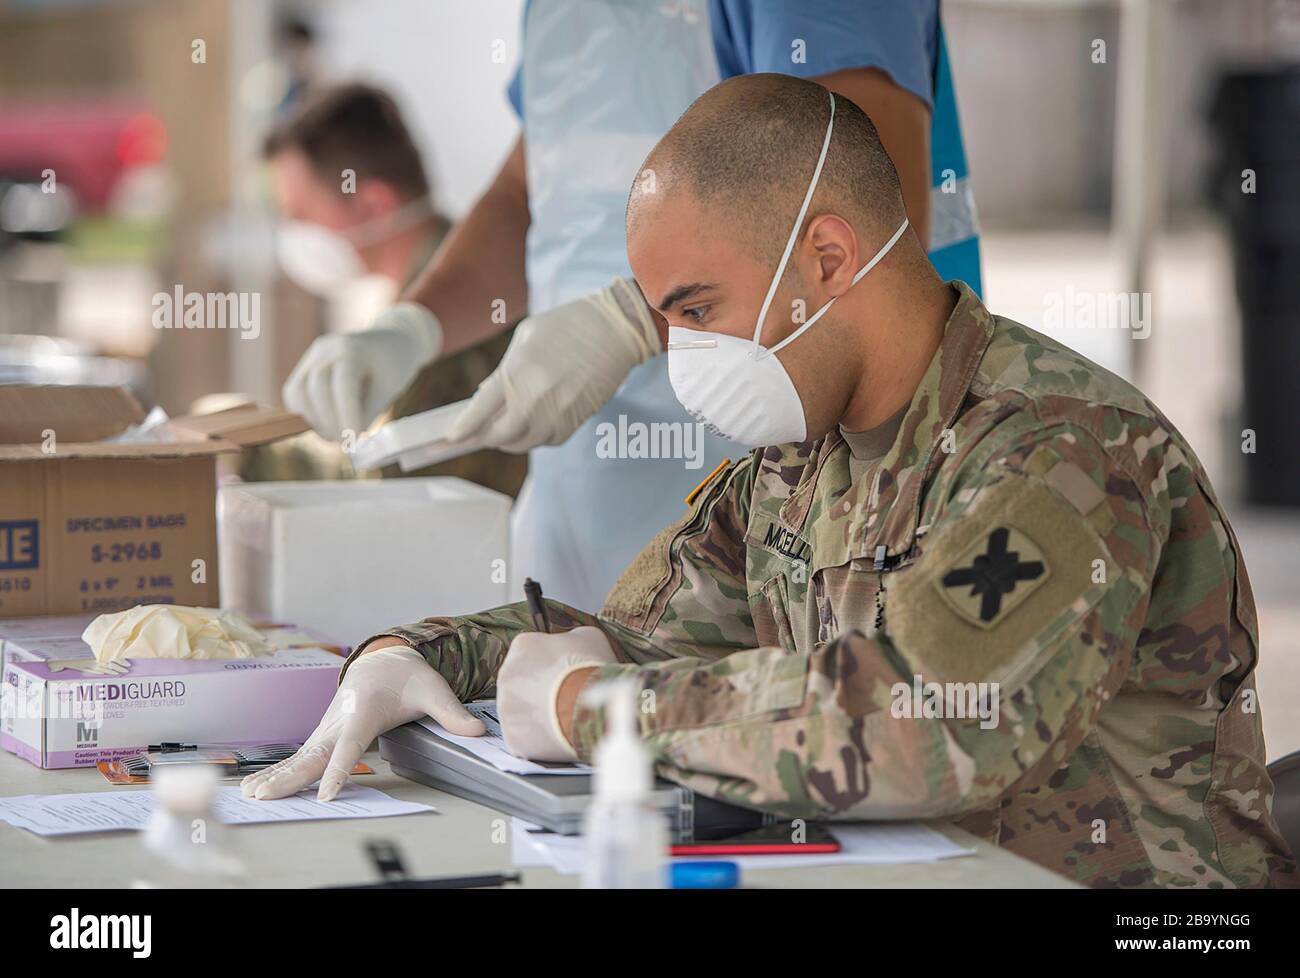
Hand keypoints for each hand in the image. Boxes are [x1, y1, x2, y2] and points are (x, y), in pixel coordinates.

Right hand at [240, 644, 483, 801]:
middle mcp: (340, 721)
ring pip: (301, 755)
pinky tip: (259, 787)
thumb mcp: (434, 690)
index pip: (350, 747)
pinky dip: (279, 770)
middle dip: (292, 776)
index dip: (340, 770)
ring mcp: (327, 727)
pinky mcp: (323, 733)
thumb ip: (453, 714)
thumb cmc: (409, 677)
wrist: (383, 660)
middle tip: (267, 795)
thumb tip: (478, 731)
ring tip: (253, 795)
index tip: (328, 793)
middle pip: (314, 754)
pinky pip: (300, 755)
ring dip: (278, 775)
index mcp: (364, 712)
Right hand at [282, 302, 442, 439]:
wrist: (387, 342)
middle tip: (344, 440)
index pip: (344, 383)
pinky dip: (305, 412)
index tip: (354, 436)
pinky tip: (324, 422)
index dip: (346, 413)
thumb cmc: (391, 368)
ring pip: (297, 390)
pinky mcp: (304, 365)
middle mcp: (328, 348)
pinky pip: (293, 392)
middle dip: (328, 420)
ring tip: (334, 434)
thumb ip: (367, 412)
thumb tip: (347, 437)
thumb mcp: (388, 390)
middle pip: (316, 385)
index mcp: (355, 349)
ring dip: (313, 419)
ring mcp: (312, 355)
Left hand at [443, 278, 659, 451]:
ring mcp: (559, 411)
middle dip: (486, 437)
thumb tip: (487, 400)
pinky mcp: (578, 419)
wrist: (614, 328)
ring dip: (511, 440)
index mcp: (519, 371)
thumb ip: (504, 372)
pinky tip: (533, 425)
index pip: (482, 410)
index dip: (464, 427)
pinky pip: (550, 440)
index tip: (450, 437)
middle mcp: (537, 397)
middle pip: (501, 435)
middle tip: (478, 435)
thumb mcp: (525, 338)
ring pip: (526, 442)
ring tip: (505, 430)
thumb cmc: (566, 325)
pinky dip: (537, 437)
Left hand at [496, 626, 617, 760]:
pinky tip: (560, 735)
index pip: (532, 653)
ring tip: (566, 718)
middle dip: (542, 690)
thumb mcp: (590, 637)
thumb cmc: (592, 669)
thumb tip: (574, 644)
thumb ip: (572, 638)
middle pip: (523, 683)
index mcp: (523, 646)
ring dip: (539, 715)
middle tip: (567, 697)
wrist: (593, 708)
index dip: (552, 665)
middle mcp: (506, 674)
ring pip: (522, 712)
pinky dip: (541, 740)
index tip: (567, 673)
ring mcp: (506, 708)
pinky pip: (526, 739)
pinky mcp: (513, 738)